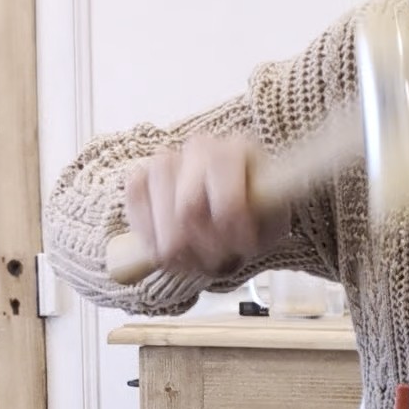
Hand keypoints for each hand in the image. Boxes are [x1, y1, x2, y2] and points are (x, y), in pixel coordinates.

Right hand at [124, 134, 289, 276]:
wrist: (226, 215)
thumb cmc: (252, 218)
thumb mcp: (272, 223)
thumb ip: (264, 220)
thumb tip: (247, 222)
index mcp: (238, 150)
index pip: (226, 197)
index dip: (231, 231)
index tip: (243, 249)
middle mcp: (200, 147)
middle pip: (188, 210)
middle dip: (204, 248)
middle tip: (217, 261)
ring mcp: (166, 160)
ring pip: (161, 218)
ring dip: (179, 252)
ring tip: (197, 258)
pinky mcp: (139, 178)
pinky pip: (135, 212)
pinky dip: (151, 241)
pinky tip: (171, 251)